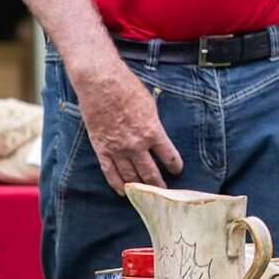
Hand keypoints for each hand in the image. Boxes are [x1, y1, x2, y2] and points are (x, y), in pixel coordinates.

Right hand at [65, 53, 182, 193]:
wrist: (101, 84)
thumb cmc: (128, 89)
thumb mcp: (150, 105)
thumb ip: (153, 124)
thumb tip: (157, 136)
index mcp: (153, 131)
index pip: (169, 156)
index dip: (175, 165)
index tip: (177, 170)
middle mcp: (136, 144)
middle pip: (150, 172)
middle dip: (158, 183)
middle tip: (164, 191)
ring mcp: (117, 149)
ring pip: (131, 176)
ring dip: (140, 186)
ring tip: (146, 193)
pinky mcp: (102, 149)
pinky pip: (110, 172)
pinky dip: (117, 184)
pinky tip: (124, 191)